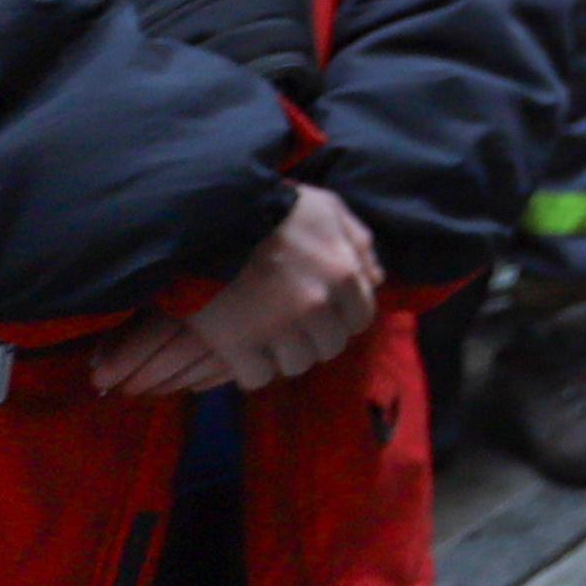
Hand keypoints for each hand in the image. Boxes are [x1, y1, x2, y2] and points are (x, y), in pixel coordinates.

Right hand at [102, 187, 379, 392]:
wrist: (208, 217)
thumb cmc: (273, 207)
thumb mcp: (327, 209)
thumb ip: (357, 242)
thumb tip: (377, 279)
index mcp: (343, 274)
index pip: (361, 319)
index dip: (343, 318)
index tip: (324, 313)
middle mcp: (316, 306)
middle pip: (329, 347)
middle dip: (315, 338)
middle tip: (293, 325)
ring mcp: (276, 328)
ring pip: (296, 365)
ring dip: (284, 356)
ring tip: (269, 336)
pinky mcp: (237, 344)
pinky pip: (257, 378)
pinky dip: (251, 369)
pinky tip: (244, 350)